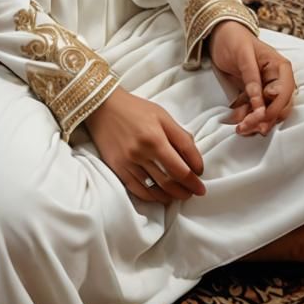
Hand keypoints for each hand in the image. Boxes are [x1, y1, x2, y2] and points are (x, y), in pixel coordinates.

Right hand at [84, 86, 205, 204]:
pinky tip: (160, 195)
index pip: (181, 168)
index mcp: (155, 139)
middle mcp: (141, 153)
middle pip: (169, 182)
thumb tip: (195, 162)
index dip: (194, 179)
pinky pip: (138, 190)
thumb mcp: (162, 116)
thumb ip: (181, 137)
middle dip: (186, 191)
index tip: (200, 182)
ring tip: (180, 195)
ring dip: (171, 196)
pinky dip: (152, 197)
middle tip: (194, 192)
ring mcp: (128, 163)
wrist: (103, 106)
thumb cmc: (136, 109)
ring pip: (154, 189)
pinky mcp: (117, 168)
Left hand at [208, 21, 295, 136]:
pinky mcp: (254, 94)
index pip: (285, 93)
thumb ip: (252, 78)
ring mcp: (266, 88)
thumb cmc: (235, 39)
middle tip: (247, 127)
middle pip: (278, 107)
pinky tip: (237, 121)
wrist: (221, 35)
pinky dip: (246, 117)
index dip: (274, 108)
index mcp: (280, 68)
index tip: (260, 117)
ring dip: (254, 122)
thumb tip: (259, 104)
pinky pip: (254, 110)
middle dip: (264, 119)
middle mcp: (278, 80)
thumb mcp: (243, 55)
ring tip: (240, 128)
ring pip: (267, 112)